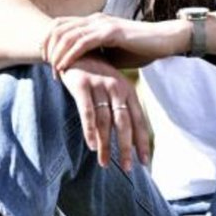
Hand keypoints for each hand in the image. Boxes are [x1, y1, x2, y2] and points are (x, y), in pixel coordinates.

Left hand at [42, 13, 185, 72]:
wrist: (165, 41)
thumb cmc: (141, 49)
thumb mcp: (112, 53)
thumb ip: (97, 57)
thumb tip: (83, 71)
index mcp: (94, 21)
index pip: (62, 26)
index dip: (49, 40)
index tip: (44, 59)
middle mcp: (95, 19)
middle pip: (59, 27)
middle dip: (47, 45)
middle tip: (42, 64)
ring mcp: (103, 23)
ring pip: (68, 34)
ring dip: (56, 52)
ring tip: (52, 68)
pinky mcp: (111, 31)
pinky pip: (83, 42)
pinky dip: (70, 54)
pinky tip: (64, 65)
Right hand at [59, 55, 150, 170]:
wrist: (72, 48)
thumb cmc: (94, 74)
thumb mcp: (112, 86)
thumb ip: (119, 107)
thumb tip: (127, 137)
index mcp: (127, 90)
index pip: (138, 120)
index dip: (141, 142)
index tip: (143, 162)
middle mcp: (117, 88)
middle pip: (124, 123)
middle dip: (126, 148)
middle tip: (126, 168)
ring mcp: (99, 85)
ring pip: (105, 121)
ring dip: (105, 145)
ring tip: (104, 163)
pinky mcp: (82, 85)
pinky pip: (87, 112)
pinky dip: (90, 130)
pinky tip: (92, 145)